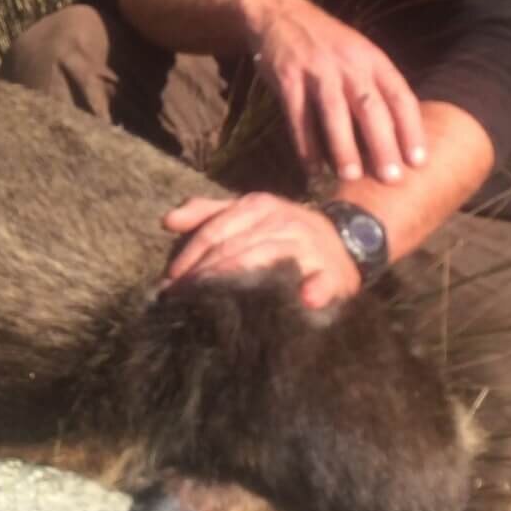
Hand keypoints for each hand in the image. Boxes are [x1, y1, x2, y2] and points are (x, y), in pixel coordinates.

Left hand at [161, 194, 360, 309]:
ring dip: (237, 283)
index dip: (189, 258)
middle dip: (203, 276)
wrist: (343, 238)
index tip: (170, 283)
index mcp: (257, 206)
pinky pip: (320, 281)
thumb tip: (167, 221)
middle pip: (232, 249)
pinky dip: (314, 289)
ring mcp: (306, 246)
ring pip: (265, 261)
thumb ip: (207, 213)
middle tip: (181, 302)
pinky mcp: (331, 271)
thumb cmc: (284, 229)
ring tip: (212, 305)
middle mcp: (280, 222)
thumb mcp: (247, 212)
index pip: (214, 232)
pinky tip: (304, 299)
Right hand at [241, 0, 426, 182]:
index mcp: (373, 60)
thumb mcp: (360, 55)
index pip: (399, 96)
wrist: (280, 15)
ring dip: (343, 147)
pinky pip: (298, 116)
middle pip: (370, 107)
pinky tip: (312, 168)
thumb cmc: (328, 44)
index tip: (418, 161)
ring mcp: (317, 70)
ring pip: (334, 113)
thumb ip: (377, 87)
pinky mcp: (287, 78)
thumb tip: (397, 135)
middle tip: (390, 178)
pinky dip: (305, 144)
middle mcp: (349, 64)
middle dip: (382, 144)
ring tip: (351, 176)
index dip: (411, 129)